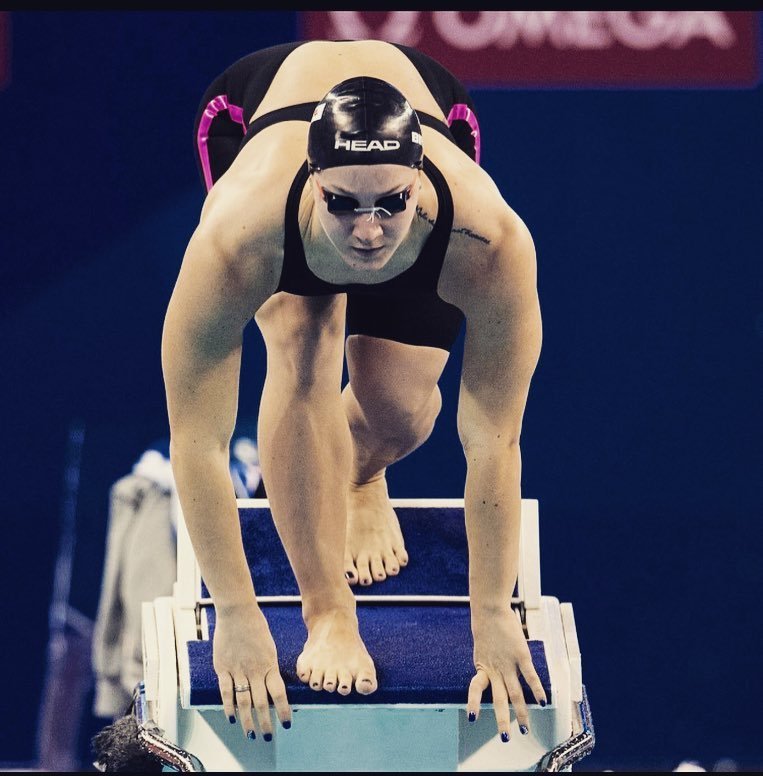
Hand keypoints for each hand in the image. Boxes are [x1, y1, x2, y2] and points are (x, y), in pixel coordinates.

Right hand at [213, 601, 291, 739]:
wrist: (238, 612)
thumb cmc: (256, 626)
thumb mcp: (269, 646)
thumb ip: (269, 666)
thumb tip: (272, 682)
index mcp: (269, 664)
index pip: (279, 693)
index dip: (283, 710)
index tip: (286, 723)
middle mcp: (255, 670)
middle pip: (262, 702)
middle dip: (265, 722)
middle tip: (268, 736)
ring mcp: (238, 670)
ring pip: (244, 701)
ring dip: (248, 720)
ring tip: (250, 734)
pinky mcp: (223, 668)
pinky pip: (226, 692)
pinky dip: (228, 707)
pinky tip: (231, 718)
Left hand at [468, 607, 546, 741]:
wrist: (489, 608)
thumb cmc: (487, 623)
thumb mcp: (483, 644)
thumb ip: (488, 657)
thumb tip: (491, 661)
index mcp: (483, 666)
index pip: (477, 689)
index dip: (474, 703)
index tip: (472, 718)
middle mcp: (494, 668)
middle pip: (499, 699)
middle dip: (502, 719)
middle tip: (505, 738)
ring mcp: (508, 663)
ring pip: (515, 693)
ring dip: (520, 712)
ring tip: (524, 729)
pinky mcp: (520, 654)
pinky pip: (530, 676)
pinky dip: (536, 689)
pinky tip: (543, 702)